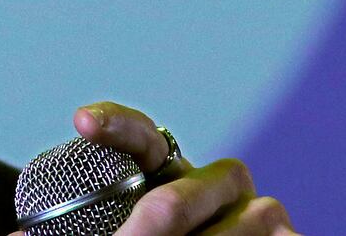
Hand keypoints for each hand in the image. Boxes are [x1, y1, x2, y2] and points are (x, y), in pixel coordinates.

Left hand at [11, 102, 299, 235]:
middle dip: (180, 205)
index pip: (141, 137)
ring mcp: (246, 216)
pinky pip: (285, 233)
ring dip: (229, 228)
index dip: (118, 123)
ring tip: (173, 233)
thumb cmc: (122, 235)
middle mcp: (205, 190)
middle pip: (211, 178)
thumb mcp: (89, 233)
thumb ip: (59, 232)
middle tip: (149, 226)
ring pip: (257, 208)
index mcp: (156, 179)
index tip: (80, 120)